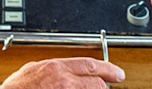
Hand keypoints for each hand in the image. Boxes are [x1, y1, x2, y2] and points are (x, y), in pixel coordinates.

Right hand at [0, 57, 124, 88]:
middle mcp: (63, 82)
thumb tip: (65, 69)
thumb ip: (52, 68)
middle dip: (103, 86)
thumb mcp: (33, 69)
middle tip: (105, 87)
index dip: (109, 69)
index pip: (90, 65)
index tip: (118, 74)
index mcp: (55, 68)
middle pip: (98, 83)